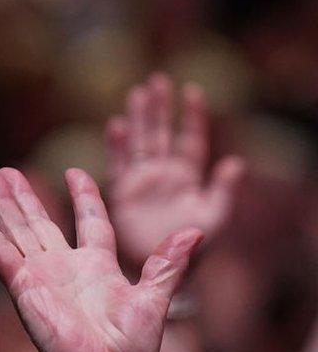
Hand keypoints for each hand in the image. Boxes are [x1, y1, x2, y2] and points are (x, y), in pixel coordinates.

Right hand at [0, 167, 200, 351]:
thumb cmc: (129, 350)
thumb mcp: (155, 299)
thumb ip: (168, 264)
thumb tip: (196, 231)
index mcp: (98, 267)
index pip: (89, 221)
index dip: (83, 196)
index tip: (75, 172)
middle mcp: (64, 267)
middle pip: (39, 220)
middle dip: (21, 194)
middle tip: (3, 169)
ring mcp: (40, 275)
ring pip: (16, 227)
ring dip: (0, 200)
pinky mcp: (22, 284)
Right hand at [107, 74, 243, 268]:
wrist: (160, 270)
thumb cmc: (191, 249)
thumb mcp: (214, 217)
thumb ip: (223, 190)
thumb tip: (235, 163)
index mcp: (187, 176)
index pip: (190, 139)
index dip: (192, 116)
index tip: (192, 91)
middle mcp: (163, 174)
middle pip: (161, 134)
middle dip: (160, 108)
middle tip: (157, 80)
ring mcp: (142, 182)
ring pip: (140, 143)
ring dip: (139, 119)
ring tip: (137, 94)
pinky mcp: (122, 193)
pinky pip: (119, 165)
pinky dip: (117, 147)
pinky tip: (116, 126)